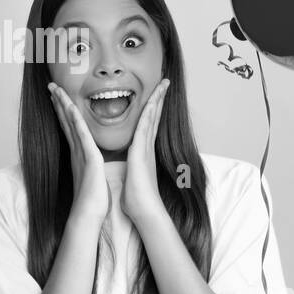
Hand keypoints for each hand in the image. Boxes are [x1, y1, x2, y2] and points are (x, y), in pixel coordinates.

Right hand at [48, 82, 109, 225]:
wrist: (89, 214)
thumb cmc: (92, 200)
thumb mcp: (92, 177)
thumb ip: (90, 167)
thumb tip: (92, 164)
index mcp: (79, 154)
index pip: (69, 127)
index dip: (62, 111)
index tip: (57, 97)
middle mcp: (77, 150)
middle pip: (66, 121)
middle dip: (58, 103)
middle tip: (51, 86)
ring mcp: (81, 153)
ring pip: (71, 124)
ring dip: (63, 105)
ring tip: (55, 90)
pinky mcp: (89, 157)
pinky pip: (81, 135)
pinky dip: (75, 120)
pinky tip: (70, 108)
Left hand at [122, 78, 169, 225]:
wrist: (144, 210)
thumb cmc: (137, 199)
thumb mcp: (131, 179)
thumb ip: (132, 172)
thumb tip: (129, 174)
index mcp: (143, 153)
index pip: (148, 126)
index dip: (152, 110)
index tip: (156, 98)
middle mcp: (147, 147)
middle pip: (154, 117)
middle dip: (159, 99)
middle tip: (164, 82)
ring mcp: (146, 148)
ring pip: (152, 118)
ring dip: (157, 100)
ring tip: (163, 84)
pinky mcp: (142, 151)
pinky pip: (145, 127)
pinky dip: (150, 113)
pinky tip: (152, 101)